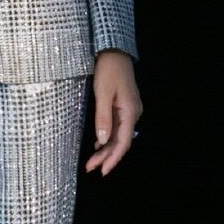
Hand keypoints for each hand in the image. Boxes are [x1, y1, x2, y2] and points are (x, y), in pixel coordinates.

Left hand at [85, 50, 142, 174]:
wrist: (114, 52)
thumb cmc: (108, 70)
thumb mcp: (103, 93)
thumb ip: (103, 118)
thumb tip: (103, 141)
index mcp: (130, 112)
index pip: (124, 142)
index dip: (113, 158)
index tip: (103, 171)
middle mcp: (133, 113)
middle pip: (121, 141)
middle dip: (106, 156)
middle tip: (90, 168)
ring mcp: (129, 110)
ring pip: (119, 135)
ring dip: (106, 149)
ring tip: (92, 161)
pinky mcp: (124, 107)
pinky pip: (117, 127)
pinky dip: (108, 137)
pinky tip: (98, 144)